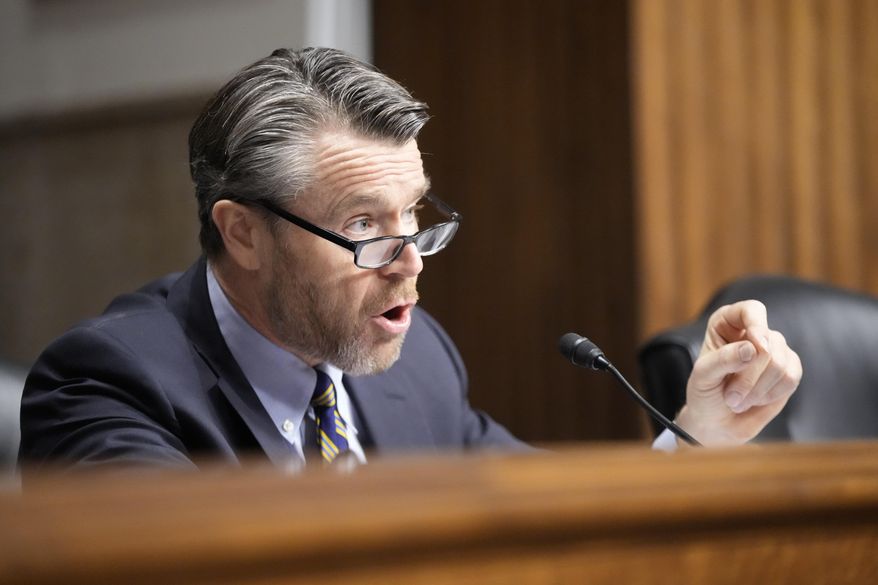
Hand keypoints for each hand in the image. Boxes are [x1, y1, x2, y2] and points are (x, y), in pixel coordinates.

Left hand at [675, 300, 802, 445]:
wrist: (717, 422)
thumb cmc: (705, 393)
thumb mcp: (703, 376)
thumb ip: (724, 359)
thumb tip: (752, 348)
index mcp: (727, 323)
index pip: (751, 310)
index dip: (757, 326)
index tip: (754, 347)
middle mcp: (753, 331)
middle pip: (768, 343)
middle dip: (749, 377)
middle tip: (731, 397)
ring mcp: (774, 350)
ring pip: (782, 362)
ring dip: (759, 389)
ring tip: (738, 401)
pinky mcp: (789, 369)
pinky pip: (792, 378)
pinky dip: (772, 394)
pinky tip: (756, 401)